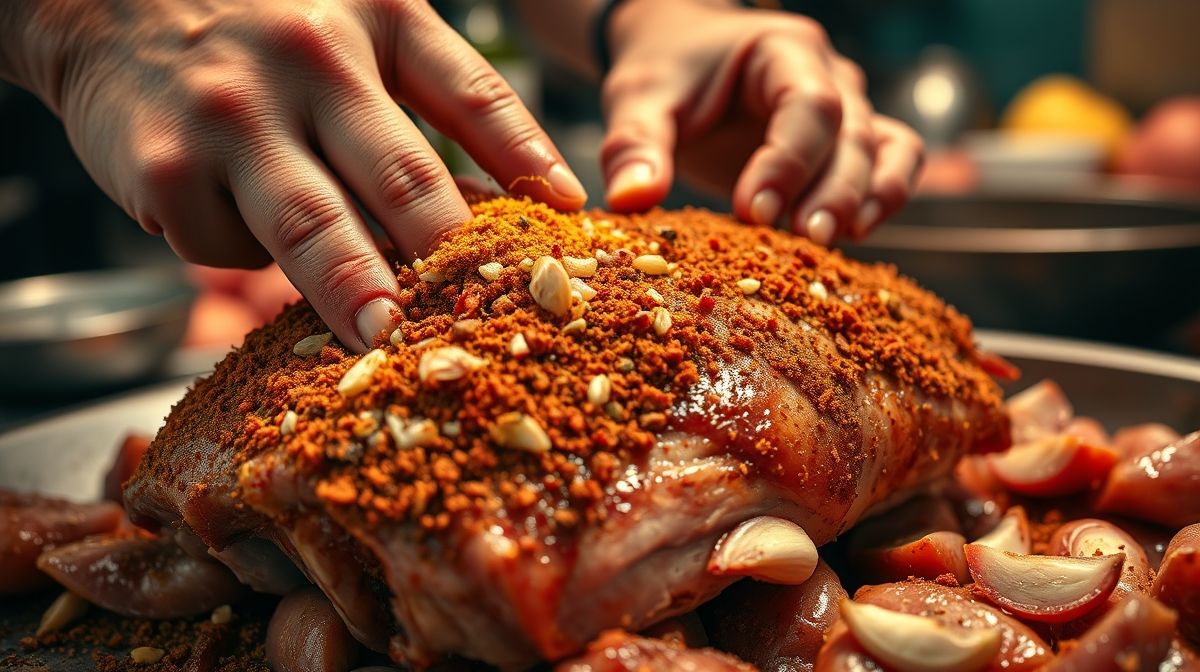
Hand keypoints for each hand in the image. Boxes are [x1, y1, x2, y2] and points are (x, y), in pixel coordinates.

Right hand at [6, 0, 585, 349]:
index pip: (474, 94)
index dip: (528, 159)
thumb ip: (433, 97)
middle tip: (486, 311)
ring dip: (358, 289)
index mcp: (379, 17)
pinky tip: (247, 232)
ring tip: (389, 338)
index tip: (571, 215)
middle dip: (450, 251)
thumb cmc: (266, 27)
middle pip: (402, 172)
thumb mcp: (359, 25)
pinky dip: (252, 264)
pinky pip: (228, 247)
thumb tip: (517, 198)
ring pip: (314, 224)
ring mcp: (235, 115)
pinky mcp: (167, 170)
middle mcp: (312, 57)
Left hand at [601, 1, 922, 243]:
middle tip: (804, 239)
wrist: (681, 54)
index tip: (753, 211)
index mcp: (781, 52)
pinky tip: (854, 236)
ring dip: (866, 198)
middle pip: (855, 133)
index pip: (809, 105)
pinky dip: (884, 196)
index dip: (788, 162)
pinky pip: (894, 160)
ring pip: (887, 149)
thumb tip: (631, 200)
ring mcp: (846, 109)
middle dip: (833, 191)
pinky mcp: (844, 143)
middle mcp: (829, 76)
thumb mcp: (639, 97)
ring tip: (832, 244)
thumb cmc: (664, 71)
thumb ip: (636, 144)